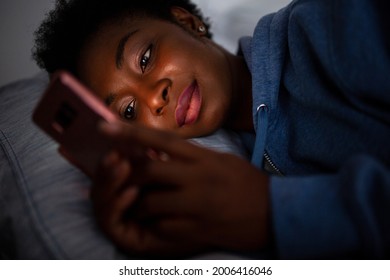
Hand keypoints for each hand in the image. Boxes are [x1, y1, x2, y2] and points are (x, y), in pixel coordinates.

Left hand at [91, 121, 270, 256]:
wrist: (277, 213)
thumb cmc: (248, 184)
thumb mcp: (222, 160)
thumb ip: (192, 156)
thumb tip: (161, 151)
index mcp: (204, 158)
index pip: (161, 139)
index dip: (129, 132)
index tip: (104, 126)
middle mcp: (198, 177)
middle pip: (148, 169)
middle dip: (129, 173)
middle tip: (120, 174)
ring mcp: (197, 204)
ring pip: (150, 201)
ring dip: (138, 202)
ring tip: (139, 202)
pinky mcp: (198, 228)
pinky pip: (162, 226)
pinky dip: (152, 223)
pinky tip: (155, 221)